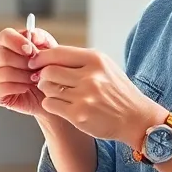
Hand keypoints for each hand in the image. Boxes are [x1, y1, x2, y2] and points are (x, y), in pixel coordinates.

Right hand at [0, 25, 58, 115]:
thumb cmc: (48, 69)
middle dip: (24, 63)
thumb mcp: (50, 50)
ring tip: (36, 79)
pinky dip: (16, 88)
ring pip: (2, 73)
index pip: (4, 36)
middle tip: (38, 69)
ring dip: (23, 76)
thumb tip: (32, 35)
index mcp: (7, 43)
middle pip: (2, 55)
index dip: (16, 42)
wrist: (52, 93)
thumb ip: (41, 38)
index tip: (31, 51)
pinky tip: (27, 88)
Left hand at [29, 46, 166, 146]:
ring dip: (47, 90)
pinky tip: (61, 105)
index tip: (35, 62)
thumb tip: (48, 58)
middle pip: (48, 70)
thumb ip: (79, 61)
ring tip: (56, 93)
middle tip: (44, 80)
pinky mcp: (78, 114)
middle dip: (42, 76)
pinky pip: (50, 104)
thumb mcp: (104, 67)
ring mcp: (84, 96)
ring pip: (47, 87)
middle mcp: (90, 76)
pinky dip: (51, 104)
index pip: (57, 53)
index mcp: (95, 60)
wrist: (135, 118)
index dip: (41, 58)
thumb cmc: (118, 92)